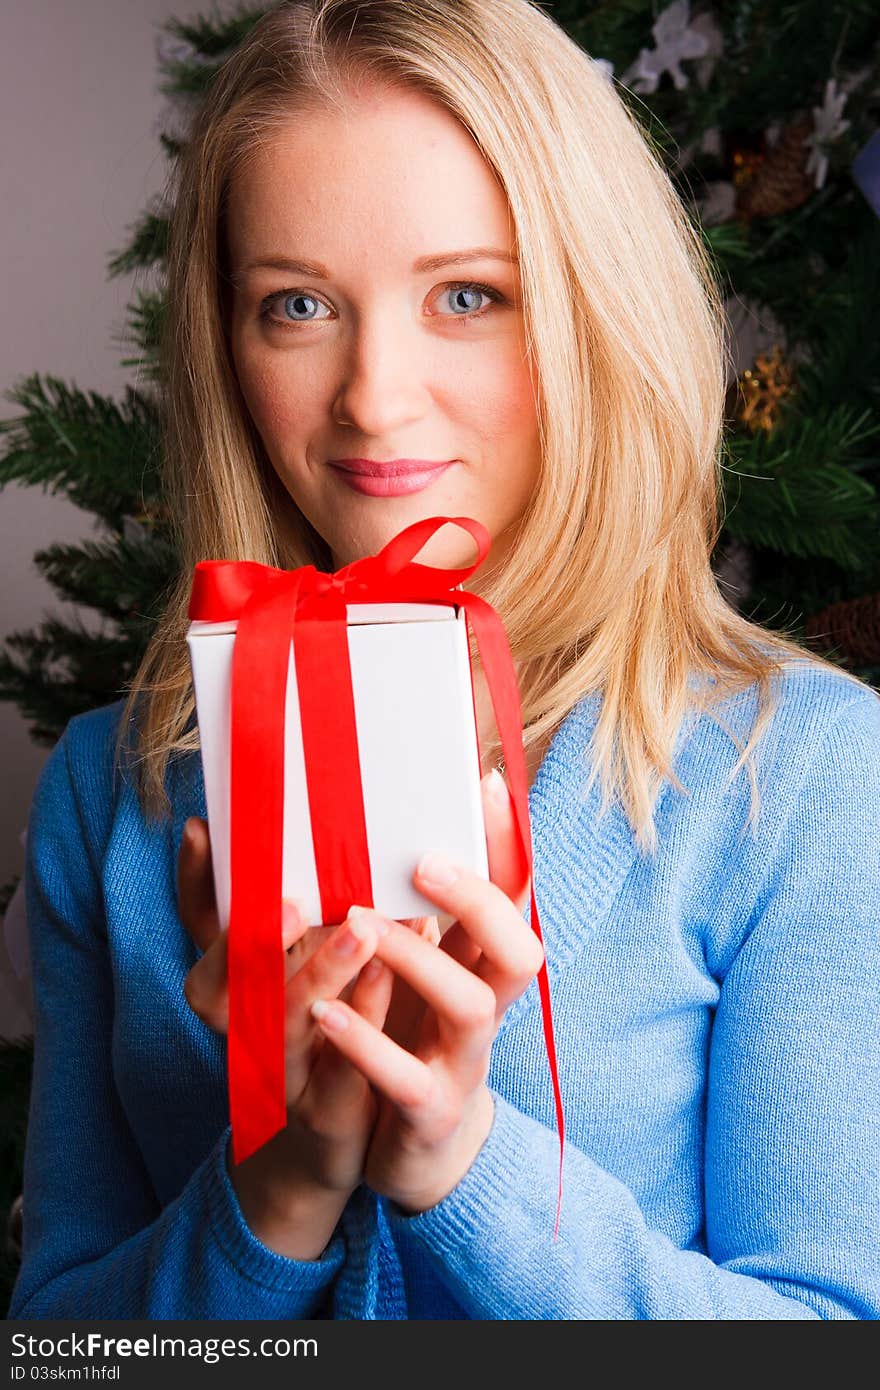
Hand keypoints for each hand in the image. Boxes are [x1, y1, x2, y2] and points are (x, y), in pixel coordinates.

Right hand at [177, 817, 393, 1196]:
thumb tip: (211, 823)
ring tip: (361, 929)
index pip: (194, 931)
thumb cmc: (301, 1024)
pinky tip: (389, 978)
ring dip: (320, 977)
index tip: (211, 838)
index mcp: (227, 989)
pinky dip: (364, 1026)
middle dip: (256, 942)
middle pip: (229, 988)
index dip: (196, 891)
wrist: (320, 1138)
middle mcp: (243, 1029)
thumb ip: (250, 904)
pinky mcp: (327, 1113)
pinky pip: (341, 1074)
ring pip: (286, 1029)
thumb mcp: (269, 963)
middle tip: (294, 900)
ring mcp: (283, 1075)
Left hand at [307, 768, 540, 1213]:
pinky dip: (366, 1046)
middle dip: (478, 899)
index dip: (508, 843)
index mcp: (479, 965)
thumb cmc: (407, 1037)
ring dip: (418, 960)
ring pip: (470, 1006)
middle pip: (518, 947)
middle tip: (422, 862)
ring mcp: (462, 1062)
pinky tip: (325, 1013)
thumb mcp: (416, 969)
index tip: (487, 782)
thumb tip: (381, 827)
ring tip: (361, 924)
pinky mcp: (427, 1113)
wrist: (412, 1151)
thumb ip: (408, 910)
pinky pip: (406, 1080)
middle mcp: (484, 1007)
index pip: (515, 895)